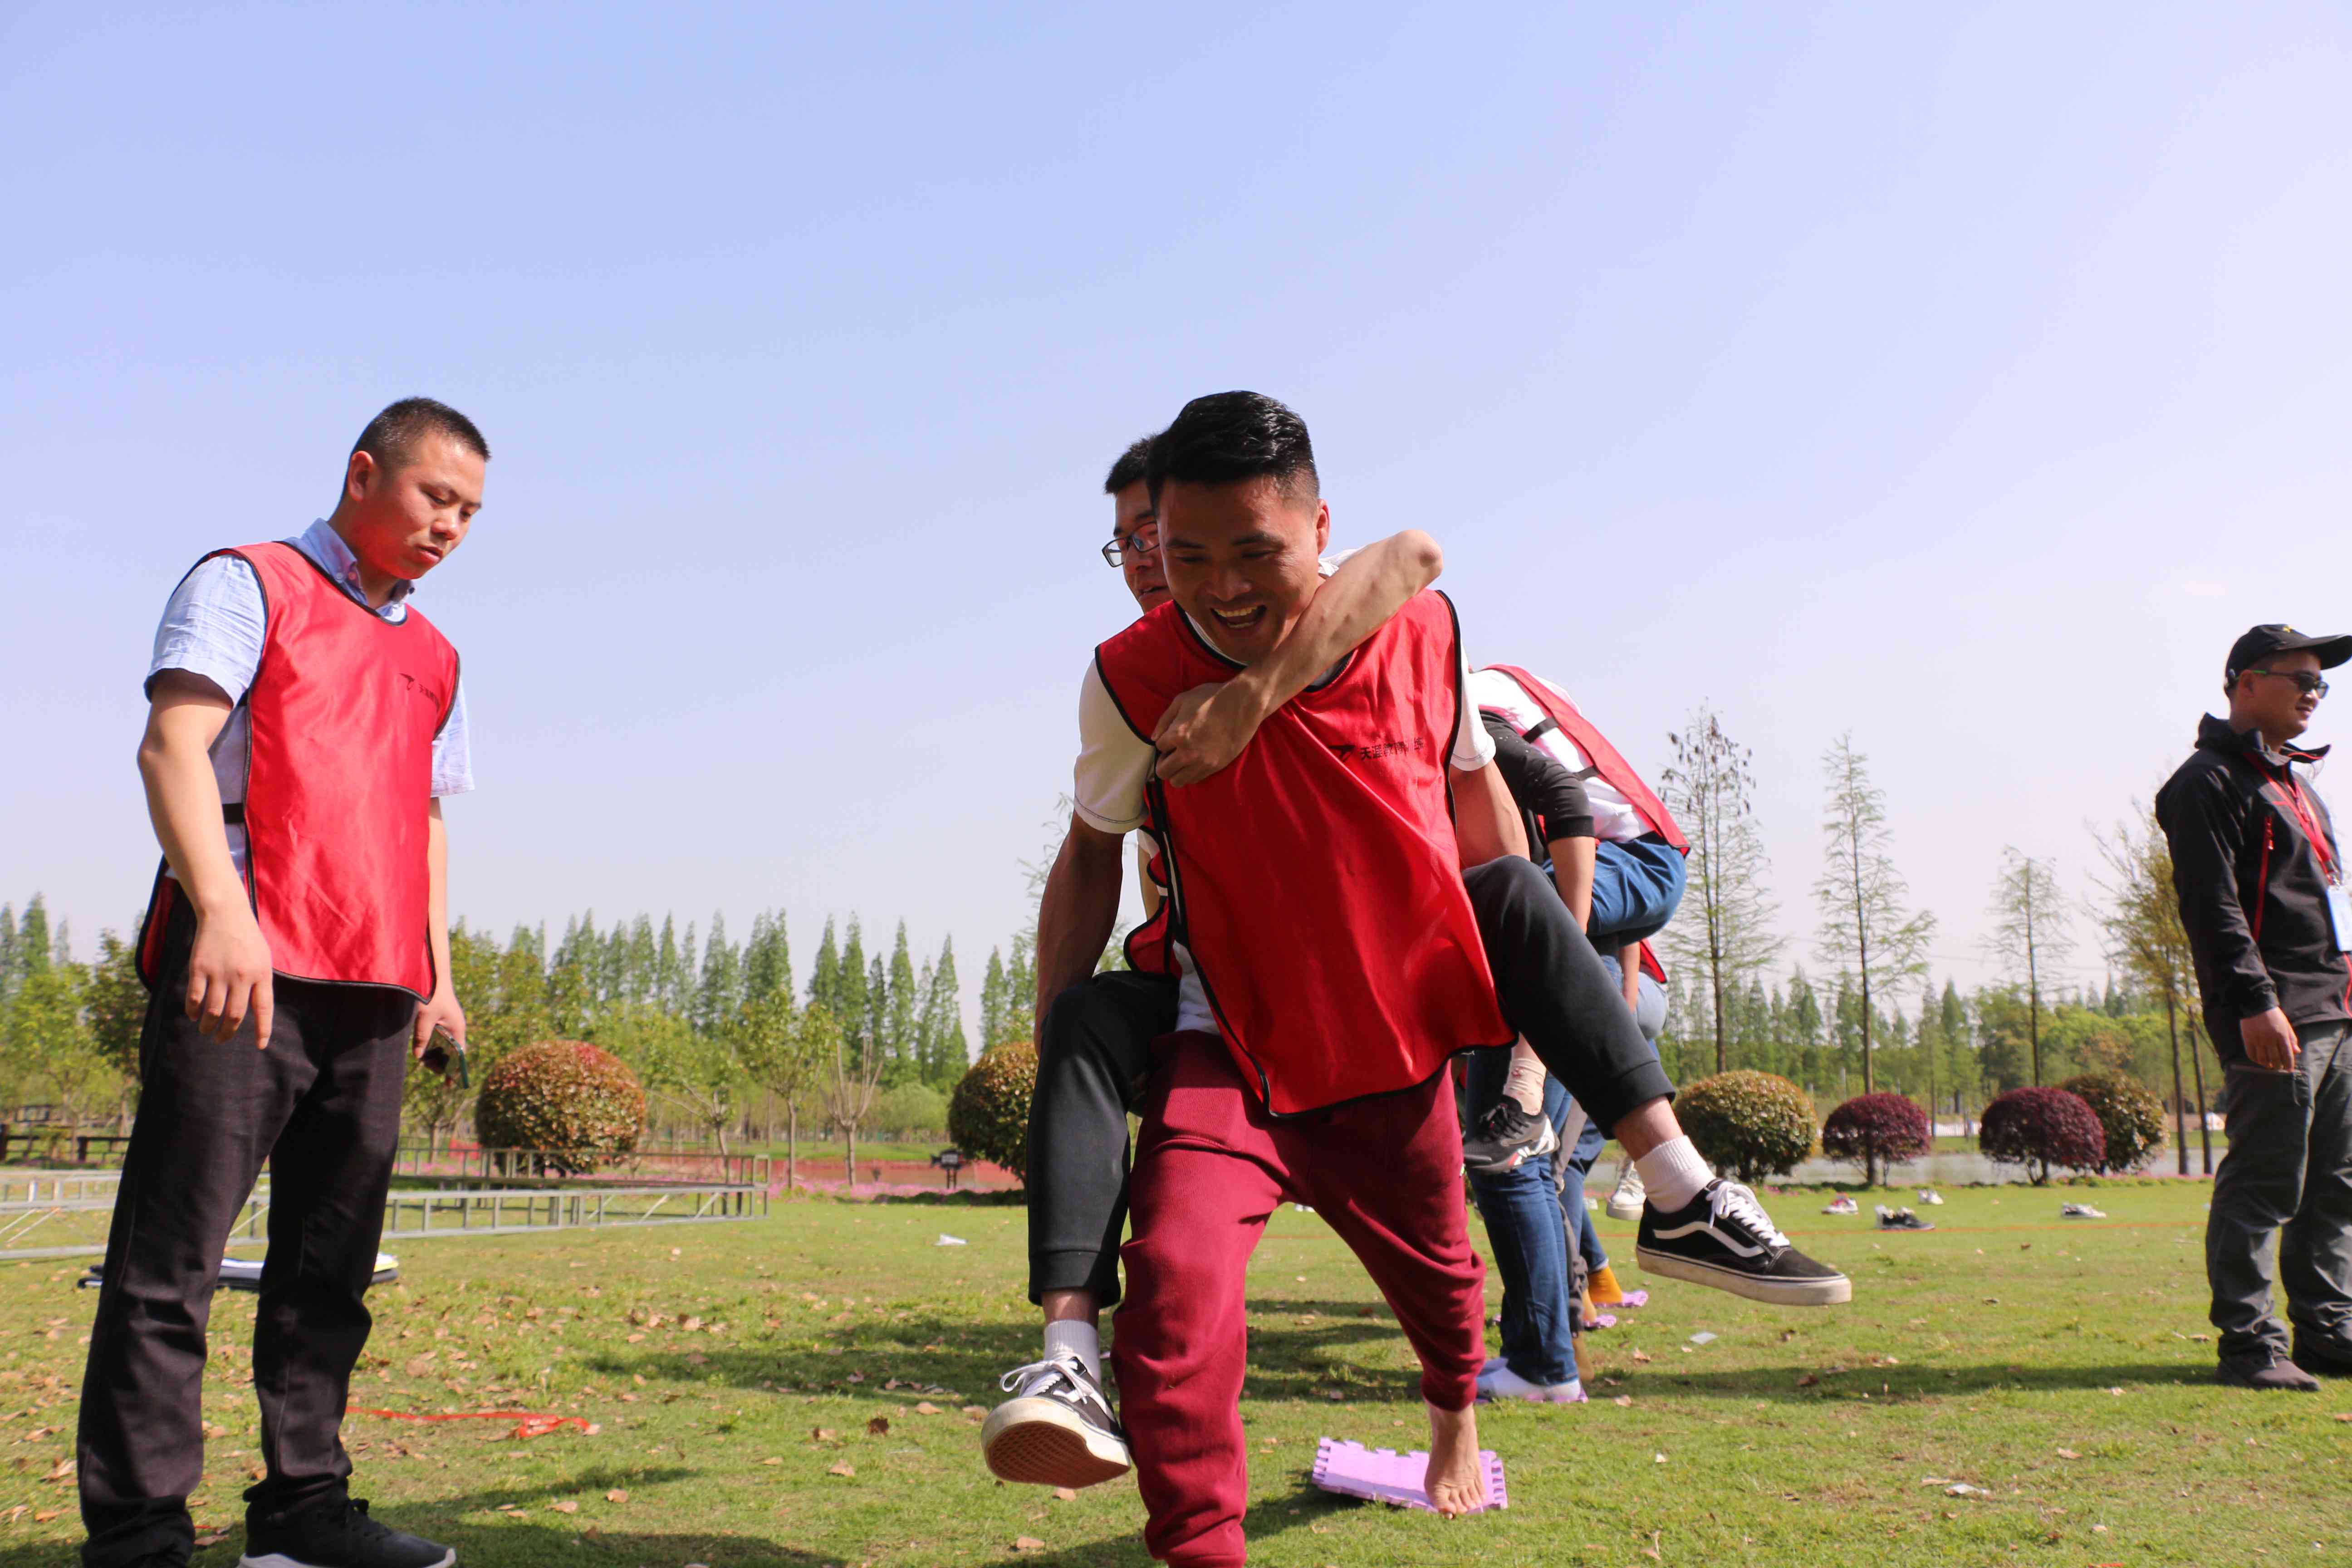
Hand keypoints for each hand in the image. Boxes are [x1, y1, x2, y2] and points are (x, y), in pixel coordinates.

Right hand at [186, 902, 273, 1048]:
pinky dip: (193, 1011)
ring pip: (212, 1010)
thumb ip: (261, 983)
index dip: (262, 1030)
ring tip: (206, 1030)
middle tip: (221, 1039)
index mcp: (261, 974)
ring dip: (208, 1025)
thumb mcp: (264, 959)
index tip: (261, 1046)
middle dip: (227, 1032)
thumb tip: (256, 1011)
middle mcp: (241, 976)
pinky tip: (193, 1016)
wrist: (225, 914)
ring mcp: (219, 972)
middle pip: (235, 1015)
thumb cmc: (247, 939)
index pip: (264, 1009)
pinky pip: (195, 997)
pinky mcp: (198, 968)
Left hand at [413, 981, 467, 1063]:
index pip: (460, 1054)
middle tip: (429, 1068)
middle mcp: (456, 1027)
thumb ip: (422, 1037)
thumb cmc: (432, 995)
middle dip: (442, 1061)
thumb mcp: (425, 1018)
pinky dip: (433, 1043)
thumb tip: (419, 1056)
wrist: (433, 975)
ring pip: (445, 1043)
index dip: (455, 1069)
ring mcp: (449, 1022)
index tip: (449, 1083)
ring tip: (424, 1060)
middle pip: (452, 1050)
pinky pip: (440, 1036)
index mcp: (458, 1028)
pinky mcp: (442, 1018)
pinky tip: (423, 1047)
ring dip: (436, 1052)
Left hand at [1153, 681, 1267, 787]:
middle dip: (1163, 762)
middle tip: (1171, 753)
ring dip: (1175, 771)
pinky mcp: (1215, 767)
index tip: (1171, 737)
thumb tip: (1153, 738)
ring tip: (1181, 760)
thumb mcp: (1181, 700)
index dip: (1164, 741)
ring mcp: (1202, 763)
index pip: (1159, 747)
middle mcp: (1188, 753)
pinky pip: (1194, 780)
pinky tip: (1194, 762)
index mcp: (1178, 735)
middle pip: (1163, 771)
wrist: (1242, 705)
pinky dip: (1189, 774)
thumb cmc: (1211, 698)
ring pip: (1177, 781)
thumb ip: (1164, 720)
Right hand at [2240, 1007, 2299, 1070]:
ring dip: (2267, 1065)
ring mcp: (2258, 1039)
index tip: (2289, 1069)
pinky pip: (2251, 1054)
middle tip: (2279, 1068)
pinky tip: (2259, 1060)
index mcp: (2281, 1035)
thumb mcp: (2286, 1025)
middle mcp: (2270, 1039)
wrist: (2256, 1005)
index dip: (2288, 1064)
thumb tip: (2297, 1052)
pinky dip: (2256, 1060)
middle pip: (2275, 1059)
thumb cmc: (2273, 1015)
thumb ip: (2291, 1039)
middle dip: (2278, 1066)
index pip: (2286, 1054)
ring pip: (2263, 1058)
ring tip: (2269, 1066)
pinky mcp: (2248, 1039)